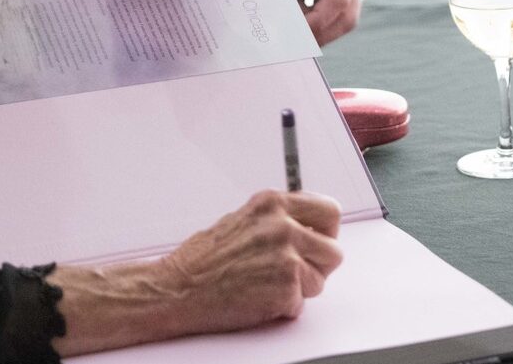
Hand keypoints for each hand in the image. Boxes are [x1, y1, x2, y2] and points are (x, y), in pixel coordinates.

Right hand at [158, 190, 342, 333]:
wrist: (179, 288)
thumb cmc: (202, 260)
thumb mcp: (242, 220)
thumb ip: (276, 220)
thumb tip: (306, 229)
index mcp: (272, 204)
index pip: (329, 211)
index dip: (326, 233)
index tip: (319, 242)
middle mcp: (283, 226)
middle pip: (333, 250)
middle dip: (318, 266)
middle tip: (295, 272)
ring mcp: (286, 257)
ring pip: (320, 280)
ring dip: (299, 289)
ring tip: (267, 285)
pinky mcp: (285, 287)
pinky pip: (300, 304)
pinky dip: (283, 307)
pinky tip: (258, 299)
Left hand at [260, 0, 359, 44]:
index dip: (318, 20)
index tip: (293, 31)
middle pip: (348, 17)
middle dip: (321, 35)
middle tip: (289, 44)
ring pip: (343, 19)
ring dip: (317, 31)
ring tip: (286, 33)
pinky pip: (331, 13)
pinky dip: (313, 22)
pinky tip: (289, 21)